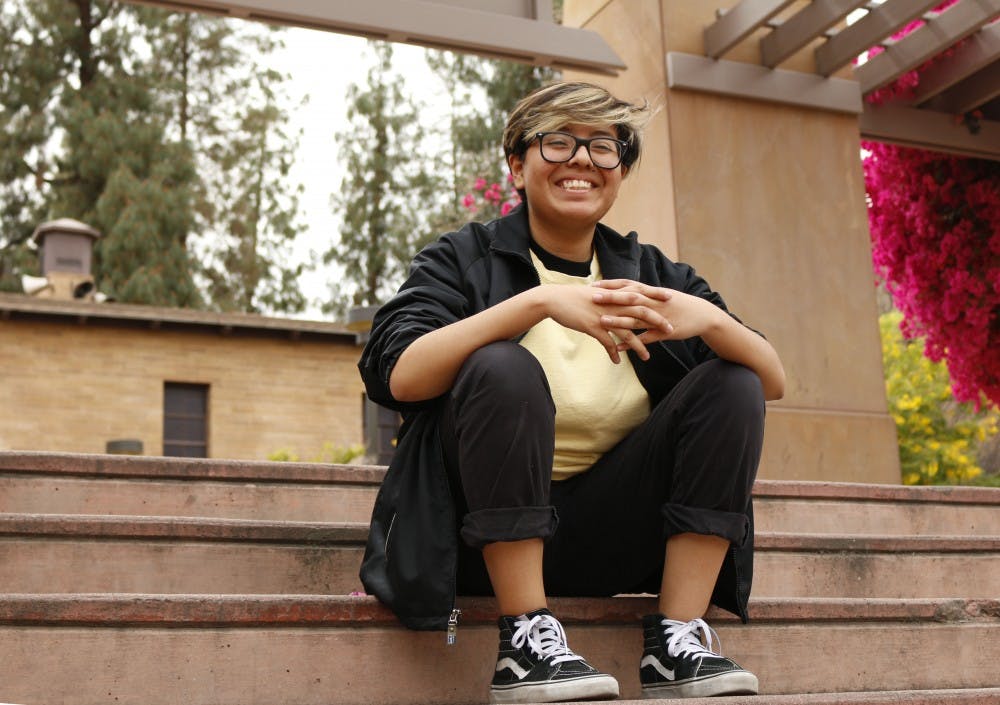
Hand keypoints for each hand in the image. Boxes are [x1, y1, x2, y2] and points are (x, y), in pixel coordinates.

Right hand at [538, 284, 672, 362]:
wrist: (554, 299)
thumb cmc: (573, 296)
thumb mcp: (594, 293)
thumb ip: (609, 295)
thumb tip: (618, 295)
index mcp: (614, 294)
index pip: (640, 293)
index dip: (656, 296)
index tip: (671, 299)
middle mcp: (612, 304)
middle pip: (641, 312)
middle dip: (657, 322)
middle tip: (670, 331)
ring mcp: (603, 316)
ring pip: (627, 332)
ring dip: (638, 346)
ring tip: (647, 357)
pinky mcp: (593, 327)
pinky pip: (607, 343)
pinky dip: (613, 353)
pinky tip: (618, 361)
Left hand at [590, 279, 723, 351]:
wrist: (703, 315)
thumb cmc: (679, 305)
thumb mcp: (661, 296)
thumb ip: (644, 294)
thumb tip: (625, 290)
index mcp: (652, 293)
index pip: (629, 285)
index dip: (612, 285)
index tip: (594, 284)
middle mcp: (654, 302)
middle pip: (630, 298)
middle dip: (611, 298)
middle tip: (592, 297)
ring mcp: (659, 317)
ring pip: (636, 318)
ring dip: (619, 320)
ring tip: (601, 321)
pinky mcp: (664, 332)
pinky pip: (646, 338)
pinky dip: (632, 343)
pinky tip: (618, 348)